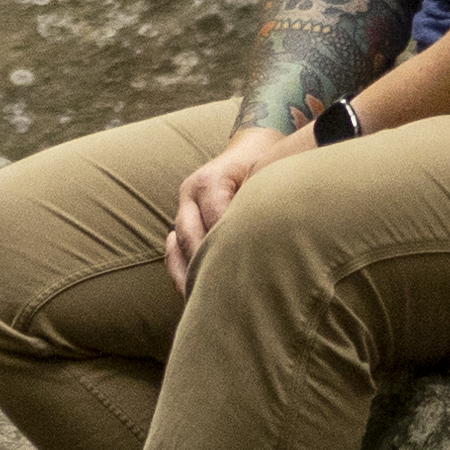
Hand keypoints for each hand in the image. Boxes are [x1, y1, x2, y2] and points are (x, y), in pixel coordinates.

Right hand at [158, 114, 324, 283]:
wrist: (249, 148)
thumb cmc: (264, 164)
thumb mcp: (266, 176)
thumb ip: (262, 203)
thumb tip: (275, 240)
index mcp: (210, 180)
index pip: (216, 220)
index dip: (227, 247)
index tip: (244, 274)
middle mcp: (190, 192)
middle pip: (191, 237)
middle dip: (203, 266)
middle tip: (221, 297)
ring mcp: (183, 206)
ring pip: (178, 246)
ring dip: (188, 274)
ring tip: (199, 301)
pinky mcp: (182, 218)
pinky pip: (174, 249)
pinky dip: (180, 269)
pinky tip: (189, 292)